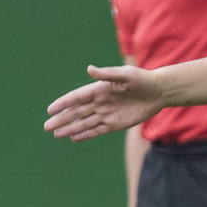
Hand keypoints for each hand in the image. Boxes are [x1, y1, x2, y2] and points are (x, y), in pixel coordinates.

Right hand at [44, 65, 164, 140]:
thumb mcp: (126, 75)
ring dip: (71, 128)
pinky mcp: (116, 123)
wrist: (159, 91)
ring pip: (84, 123)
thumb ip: (107, 74)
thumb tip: (89, 69)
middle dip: (62, 119)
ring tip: (56, 134)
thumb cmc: (142, 79)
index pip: (77, 97)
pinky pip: (97, 130)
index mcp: (100, 89)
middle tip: (47, 127)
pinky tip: (74, 138)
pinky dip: (86, 134)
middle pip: (77, 112)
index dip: (63, 103)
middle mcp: (100, 102)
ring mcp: (107, 113)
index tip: (50, 109)